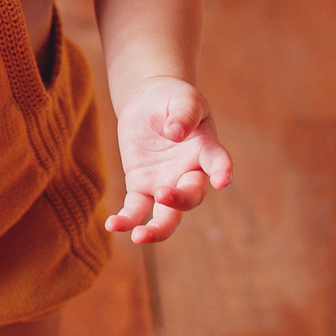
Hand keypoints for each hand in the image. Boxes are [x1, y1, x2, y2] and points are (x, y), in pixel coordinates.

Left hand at [105, 77, 232, 243]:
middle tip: (163, 195)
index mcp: (204, 149)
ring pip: (167, 217)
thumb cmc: (172, 99)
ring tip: (139, 237)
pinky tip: (113, 225)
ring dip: (156, 230)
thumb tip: (175, 132)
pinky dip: (126, 220)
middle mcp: (188, 173)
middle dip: (179, 201)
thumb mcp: (181, 98)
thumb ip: (182, 113)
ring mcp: (166, 184)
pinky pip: (136, 210)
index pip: (217, 162)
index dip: (222, 171)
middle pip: (191, 197)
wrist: (149, 102)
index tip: (222, 180)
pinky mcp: (142, 187)